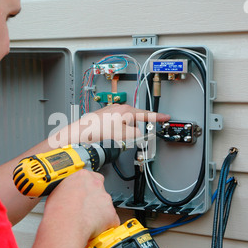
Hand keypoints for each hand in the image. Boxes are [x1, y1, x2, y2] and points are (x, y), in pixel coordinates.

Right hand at [43, 169, 119, 242]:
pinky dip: (105, 225)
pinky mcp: (111, 214)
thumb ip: (67, 189)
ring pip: (106, 206)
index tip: (84, 193)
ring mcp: (105, 199)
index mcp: (83, 177)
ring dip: (99, 212)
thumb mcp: (56, 191)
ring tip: (86, 221)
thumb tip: (65, 195)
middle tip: (84, 208)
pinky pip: (111, 220)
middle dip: (94, 200)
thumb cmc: (58, 210)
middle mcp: (96, 185)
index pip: (91, 177)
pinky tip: (94, 228)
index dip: (87, 187)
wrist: (65, 224)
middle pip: (100, 191)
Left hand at [51, 104, 169, 146]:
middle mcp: (119, 108)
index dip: (157, 117)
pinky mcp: (104, 117)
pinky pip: (116, 124)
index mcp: (126, 110)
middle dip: (135, 129)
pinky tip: (110, 137)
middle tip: (132, 137)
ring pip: (125, 123)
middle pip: (135, 119)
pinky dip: (116, 131)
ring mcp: (111, 111)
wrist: (81, 133)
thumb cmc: (98, 131)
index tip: (166, 117)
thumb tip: (139, 135)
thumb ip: (136, 134)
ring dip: (124, 131)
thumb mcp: (123, 135)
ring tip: (115, 139)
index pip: (146, 114)